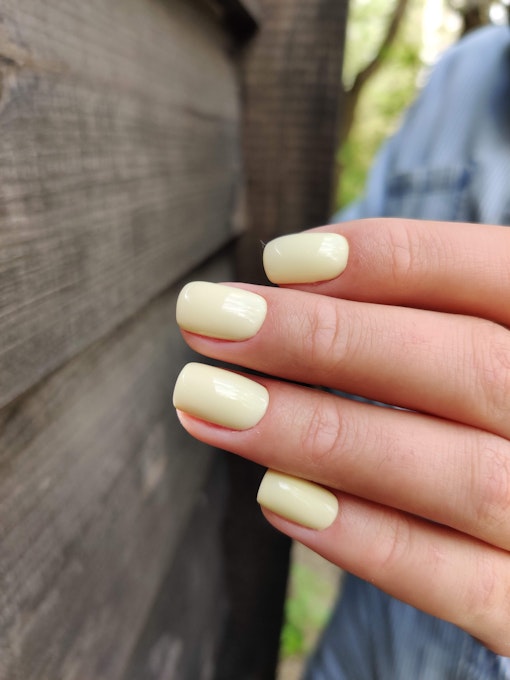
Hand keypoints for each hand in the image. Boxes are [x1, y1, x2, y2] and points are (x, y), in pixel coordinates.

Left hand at [173, 218, 509, 654]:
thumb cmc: (495, 418)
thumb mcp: (481, 353)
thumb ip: (423, 324)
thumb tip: (289, 291)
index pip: (496, 277)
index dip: (395, 260)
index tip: (279, 260)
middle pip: (469, 366)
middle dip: (326, 339)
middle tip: (206, 317)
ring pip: (458, 475)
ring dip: (318, 435)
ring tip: (205, 399)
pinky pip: (461, 584)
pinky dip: (366, 541)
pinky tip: (274, 497)